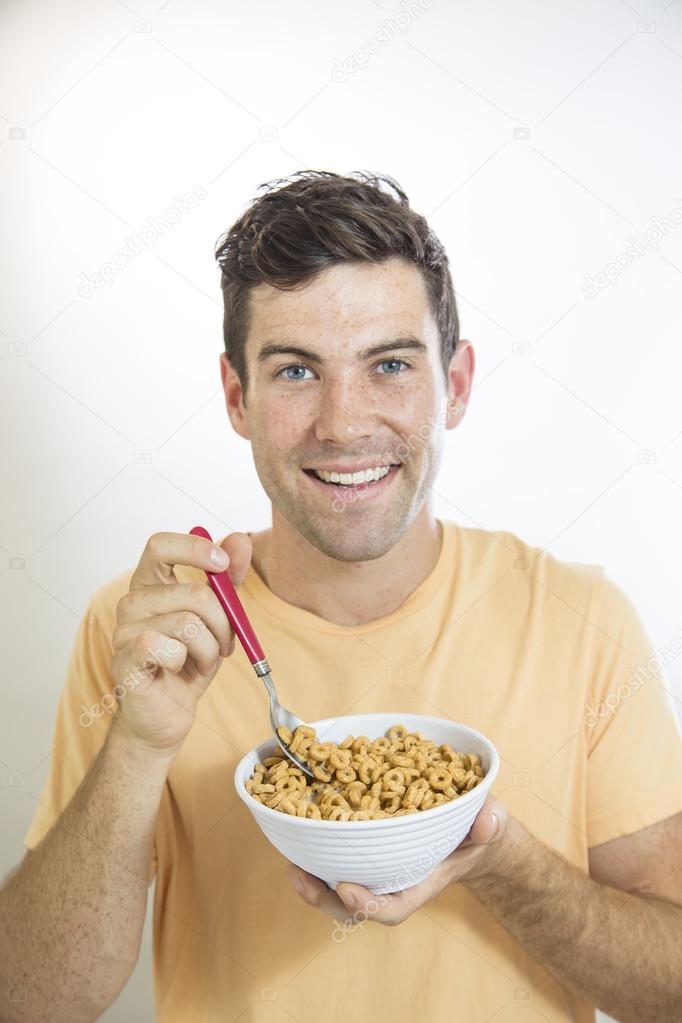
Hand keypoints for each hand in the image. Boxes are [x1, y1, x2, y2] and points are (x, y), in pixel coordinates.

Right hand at [110, 530, 251, 755]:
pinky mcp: (124, 661)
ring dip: (209, 648)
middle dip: (223, 622)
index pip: (160, 545)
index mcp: (150, 585)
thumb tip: (240, 539)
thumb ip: (227, 578)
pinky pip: (168, 648)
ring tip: (202, 661)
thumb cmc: (189, 663)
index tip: (224, 564)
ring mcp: (123, 632)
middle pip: (192, 592)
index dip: (194, 548)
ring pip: (188, 624)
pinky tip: (178, 670)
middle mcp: (132, 603)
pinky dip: (186, 662)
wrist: (167, 715)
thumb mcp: (218, 618)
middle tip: (224, 642)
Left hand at [286, 797, 508, 925]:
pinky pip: (338, 863)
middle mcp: (395, 882)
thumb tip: (486, 821)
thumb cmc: (479, 831)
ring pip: (340, 890)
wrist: (470, 831)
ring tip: (291, 867)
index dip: (368, 906)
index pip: (393, 908)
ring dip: (314, 882)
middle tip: (299, 878)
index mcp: (422, 881)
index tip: (346, 889)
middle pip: (354, 907)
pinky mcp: (367, 852)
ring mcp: (379, 870)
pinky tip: (299, 840)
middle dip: (325, 899)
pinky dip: (318, 858)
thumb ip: (490, 825)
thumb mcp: (491, 825)